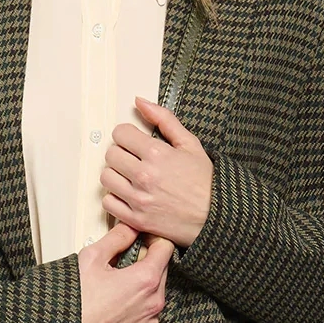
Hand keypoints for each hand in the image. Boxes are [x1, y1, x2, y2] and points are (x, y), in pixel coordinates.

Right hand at [77, 222, 174, 322]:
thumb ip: (117, 237)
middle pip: (162, 270)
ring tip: (116, 284)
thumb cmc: (75, 300)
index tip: (141, 239)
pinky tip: (116, 302)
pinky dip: (137, 305)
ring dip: (142, 285)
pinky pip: (146, 313)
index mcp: (146, 280)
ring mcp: (148, 322)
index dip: (153, 238)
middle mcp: (153, 303)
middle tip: (121, 261)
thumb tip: (129, 228)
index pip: (166, 248)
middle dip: (146, 261)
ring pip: (155, 293)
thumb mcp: (93, 257)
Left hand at [99, 96, 213, 249]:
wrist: (217, 216)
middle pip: (111, 154)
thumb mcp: (190, 144)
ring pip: (106, 177)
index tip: (134, 141)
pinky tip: (129, 193)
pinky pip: (108, 202)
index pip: (120, 133)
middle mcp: (145, 176)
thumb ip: (164, 119)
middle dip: (121, 153)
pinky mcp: (136, 219)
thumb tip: (141, 103)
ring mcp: (139, 199)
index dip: (127, 134)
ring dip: (116, 174)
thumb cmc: (206, 182)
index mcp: (157, 154)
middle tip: (134, 158)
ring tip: (131, 175)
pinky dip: (115, 197)